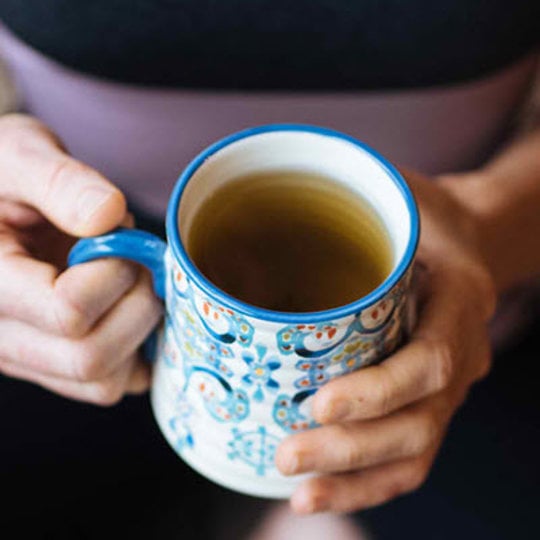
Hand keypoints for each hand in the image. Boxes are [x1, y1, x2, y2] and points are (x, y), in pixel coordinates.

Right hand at [0, 114, 161, 403]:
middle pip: (90, 358)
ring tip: (127, 280)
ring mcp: (25, 357)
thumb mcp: (19, 154)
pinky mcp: (50, 365)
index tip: (117, 237)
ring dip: (138, 330)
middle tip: (134, 261)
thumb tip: (109, 215)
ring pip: (103, 382)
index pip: (68, 311)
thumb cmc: (2, 176)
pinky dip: (134, 352)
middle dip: (135, 305)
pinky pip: (107, 384)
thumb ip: (60, 182)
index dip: (114, 273)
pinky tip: (127, 306)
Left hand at [275, 170, 496, 512]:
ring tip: (295, 487)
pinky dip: (364, 484)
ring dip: (354, 478)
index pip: (434, 361)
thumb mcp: (401, 188)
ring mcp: (445, 389)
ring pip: (412, 453)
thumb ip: (361, 187)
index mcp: (461, 300)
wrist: (461, 241)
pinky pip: (405, 458)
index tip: (317, 401)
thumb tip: (284, 173)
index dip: (379, 390)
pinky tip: (317, 492)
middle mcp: (461, 355)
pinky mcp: (424, 403)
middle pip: (418, 424)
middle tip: (287, 451)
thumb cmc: (426, 215)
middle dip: (351, 447)